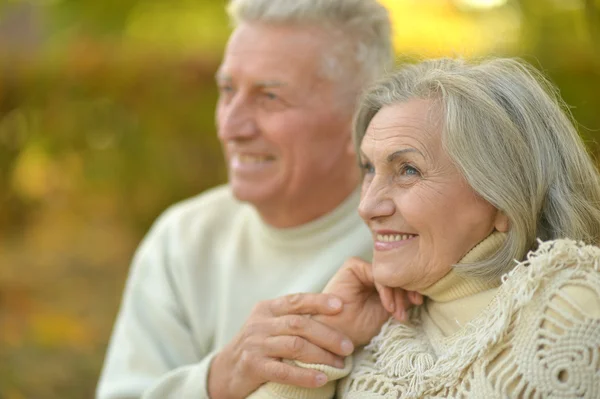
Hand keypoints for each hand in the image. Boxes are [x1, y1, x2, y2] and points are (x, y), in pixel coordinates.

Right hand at [208, 293, 354, 398]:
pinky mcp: (253, 366)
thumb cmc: (257, 346)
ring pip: (295, 345)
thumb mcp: (269, 325)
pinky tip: (321, 379)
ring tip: (340, 364)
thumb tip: (333, 315)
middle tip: (348, 346)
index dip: (319, 301)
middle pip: (299, 324)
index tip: (341, 305)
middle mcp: (260, 323)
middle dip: (328, 334)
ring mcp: (255, 344)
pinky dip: (305, 375)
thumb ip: (292, 318)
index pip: (296, 300)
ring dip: (322, 355)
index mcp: (267, 309)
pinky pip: (284, 371)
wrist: (224, 371)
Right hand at [314, 257, 422, 346]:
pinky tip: (387, 305)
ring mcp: (360, 268)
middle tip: (413, 305)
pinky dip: (385, 288)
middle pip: (394, 272)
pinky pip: (376, 272)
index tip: (418, 302)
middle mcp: (368, 272)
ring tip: (397, 312)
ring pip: (387, 272)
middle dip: (406, 290)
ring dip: (396, 293)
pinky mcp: (352, 266)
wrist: (336, 335)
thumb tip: (419, 287)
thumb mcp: (387, 311)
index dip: (410, 288)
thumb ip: (400, 297)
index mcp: (375, 281)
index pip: (398, 277)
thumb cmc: (358, 327)